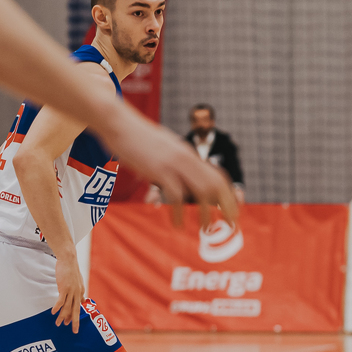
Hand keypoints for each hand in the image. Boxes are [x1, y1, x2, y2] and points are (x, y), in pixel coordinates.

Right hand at [52, 253, 85, 332]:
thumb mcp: (78, 281)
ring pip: (67, 307)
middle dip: (74, 321)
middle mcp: (78, 293)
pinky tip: (53, 313)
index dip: (74, 316)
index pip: (78, 307)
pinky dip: (57, 307)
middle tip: (74, 331)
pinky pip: (61, 300)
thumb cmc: (71, 270)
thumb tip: (82, 299)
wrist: (69, 259)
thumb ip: (79, 291)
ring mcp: (71, 291)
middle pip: (76, 310)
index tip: (71, 323)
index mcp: (81, 292)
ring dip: (63, 317)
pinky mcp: (64, 288)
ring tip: (58, 324)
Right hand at [98, 105, 238, 223]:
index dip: (229, 194)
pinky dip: (179, 212)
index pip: (217, 175)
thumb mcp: (161, 149)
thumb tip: (174, 180)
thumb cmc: (135, 138)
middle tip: (231, 224)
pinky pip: (176, 194)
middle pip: (216, 183)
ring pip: (202, 190)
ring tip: (206, 229)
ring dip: (206, 212)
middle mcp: (187, 157)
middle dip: (227, 205)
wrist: (118, 123)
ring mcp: (174, 163)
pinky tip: (178, 225)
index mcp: (188, 154)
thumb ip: (171, 163)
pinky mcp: (160, 169)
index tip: (234, 211)